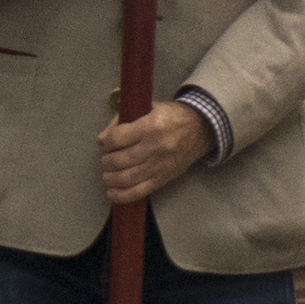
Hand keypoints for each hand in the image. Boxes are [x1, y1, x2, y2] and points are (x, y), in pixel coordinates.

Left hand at [96, 100, 212, 205]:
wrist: (202, 128)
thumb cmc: (173, 116)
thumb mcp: (148, 109)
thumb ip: (122, 121)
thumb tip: (102, 141)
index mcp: (150, 126)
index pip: (117, 139)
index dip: (107, 142)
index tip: (108, 143)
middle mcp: (155, 147)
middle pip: (118, 161)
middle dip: (106, 162)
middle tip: (108, 159)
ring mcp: (160, 165)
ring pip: (126, 178)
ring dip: (110, 178)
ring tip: (109, 174)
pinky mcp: (164, 178)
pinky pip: (139, 191)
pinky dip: (121, 195)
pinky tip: (112, 193)